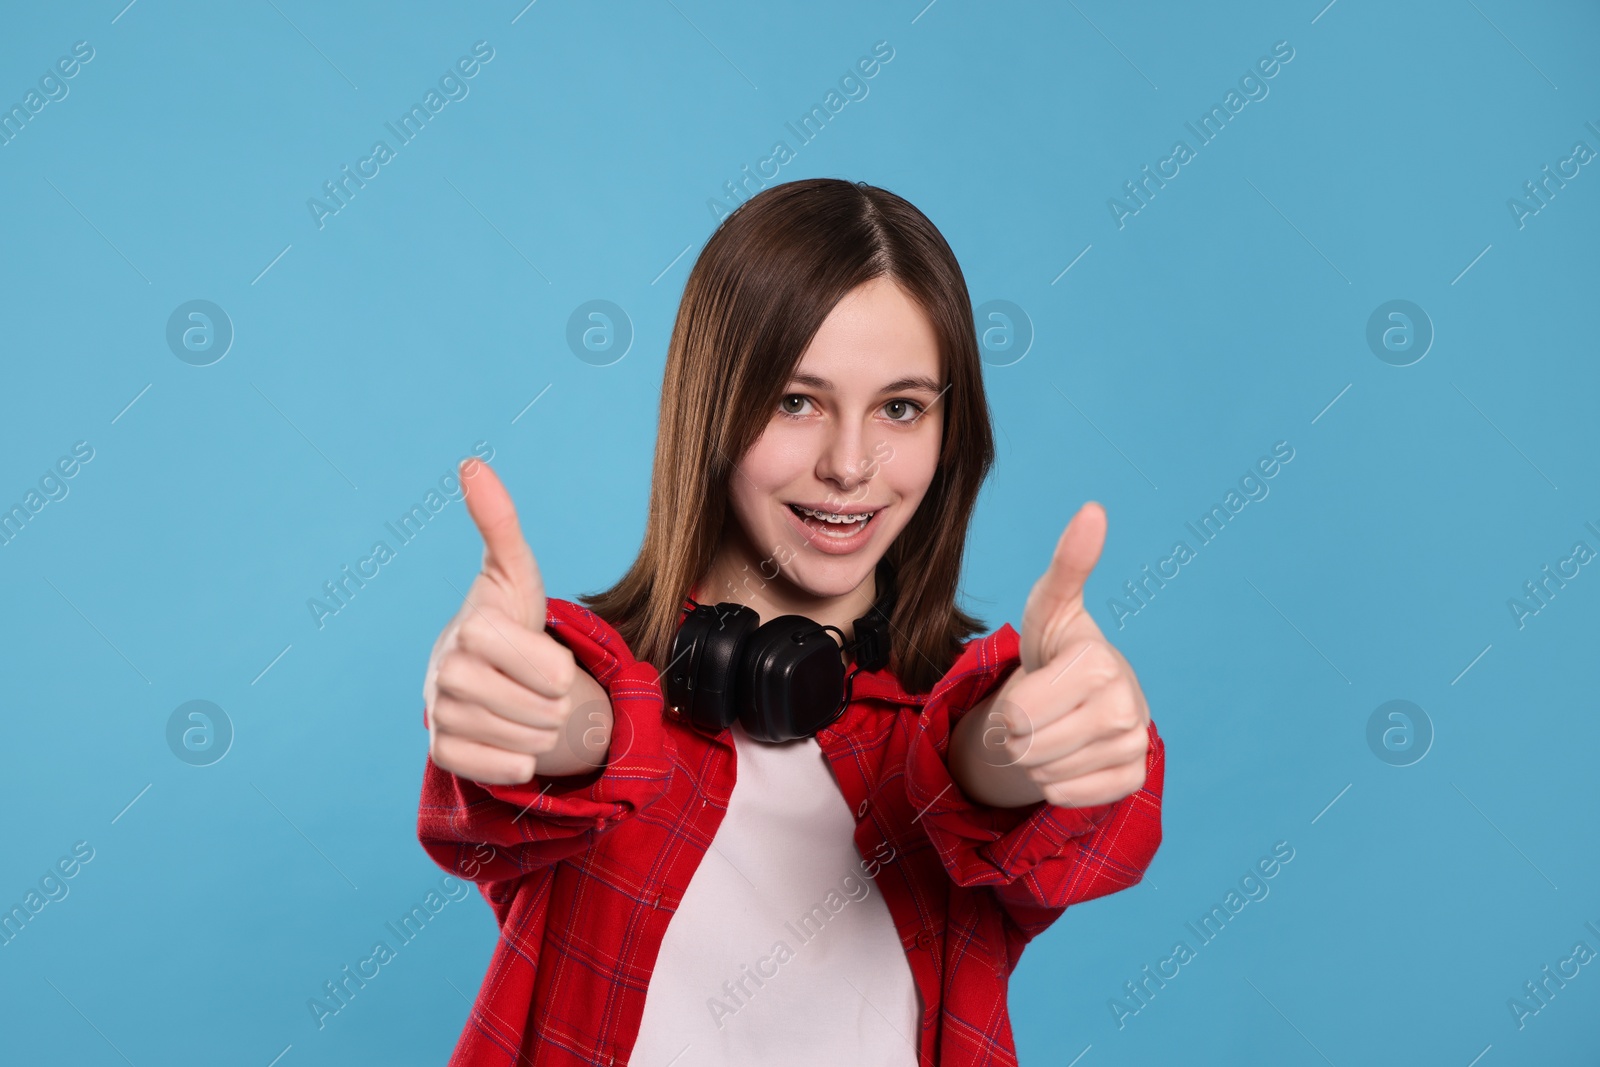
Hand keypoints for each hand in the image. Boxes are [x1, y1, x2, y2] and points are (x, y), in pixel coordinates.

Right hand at [423, 459, 579, 784]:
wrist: (481, 671)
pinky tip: (511, 739)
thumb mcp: (516, 572)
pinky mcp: (442, 752)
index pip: (544, 667)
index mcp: (469, 630)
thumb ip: (500, 522)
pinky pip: (499, 770)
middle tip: (535, 685)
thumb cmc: (507, 617)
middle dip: (554, 702)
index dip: (557, 667)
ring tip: (524, 705)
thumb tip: (472, 464)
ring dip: (540, 730)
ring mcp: (439, 714)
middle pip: (540, 710)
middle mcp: (444, 674)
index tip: (547, 660)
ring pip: (526, 742)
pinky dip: (517, 761)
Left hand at [984, 502, 1150, 806]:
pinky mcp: (1134, 777)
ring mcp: (1135, 744)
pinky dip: (1058, 782)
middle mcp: (1127, 704)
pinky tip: (1071, 752)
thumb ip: (1067, 563)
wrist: (1086, 694)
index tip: (1034, 683)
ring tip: (1054, 727)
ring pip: (1047, 775)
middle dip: (1017, 735)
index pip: (1018, 715)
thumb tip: (1093, 510)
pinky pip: (1070, 796)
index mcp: (1101, 661)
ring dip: (1035, 758)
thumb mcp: (1049, 606)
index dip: (1009, 707)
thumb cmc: (1058, 646)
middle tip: (1037, 710)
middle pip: (1029, 748)